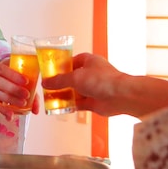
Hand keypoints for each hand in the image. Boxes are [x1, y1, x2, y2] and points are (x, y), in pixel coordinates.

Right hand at [0, 54, 32, 116]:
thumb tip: (22, 76)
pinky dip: (0, 109)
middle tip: (26, 94)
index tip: (25, 81)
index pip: (0, 69)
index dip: (13, 75)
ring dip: (8, 100)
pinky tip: (9, 113)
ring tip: (21, 103)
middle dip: (13, 89)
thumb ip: (1, 69)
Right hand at [43, 52, 167, 117]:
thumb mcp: (75, 77)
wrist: (121, 96)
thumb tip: (46, 82)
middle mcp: (91, 73)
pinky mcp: (93, 102)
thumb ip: (59, 80)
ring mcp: (93, 88)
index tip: (49, 71)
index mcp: (89, 61)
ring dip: (64, 95)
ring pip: (74, 92)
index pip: (71, 61)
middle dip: (60, 83)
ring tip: (50, 98)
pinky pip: (78, 104)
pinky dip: (70, 106)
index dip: (60, 66)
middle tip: (47, 87)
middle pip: (71, 78)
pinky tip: (60, 108)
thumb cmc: (103, 80)